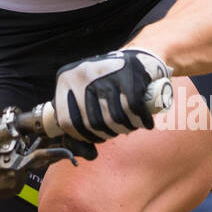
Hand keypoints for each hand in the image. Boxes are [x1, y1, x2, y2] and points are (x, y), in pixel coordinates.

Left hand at [53, 47, 171, 142]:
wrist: (138, 56)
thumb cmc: (110, 84)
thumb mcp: (87, 98)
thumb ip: (80, 126)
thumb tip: (88, 155)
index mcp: (65, 79)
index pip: (67, 122)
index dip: (82, 136)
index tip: (96, 137)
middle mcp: (82, 73)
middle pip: (93, 123)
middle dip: (109, 133)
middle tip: (118, 130)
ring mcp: (105, 72)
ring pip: (115, 118)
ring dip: (127, 128)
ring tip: (131, 124)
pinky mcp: (129, 74)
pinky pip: (134, 109)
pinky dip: (143, 121)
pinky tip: (145, 122)